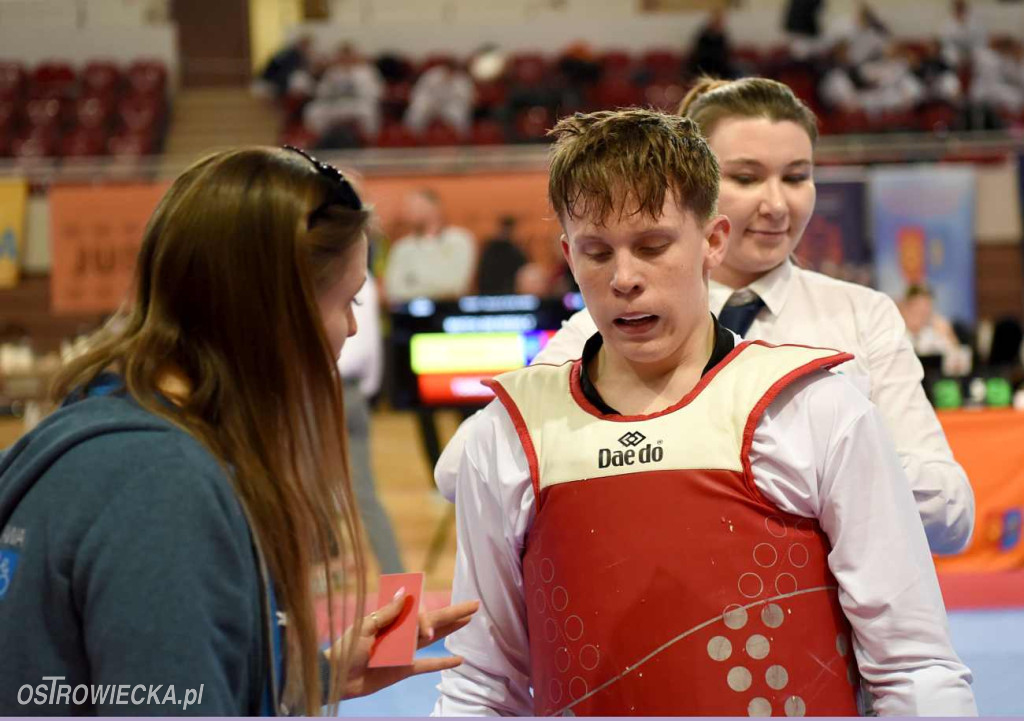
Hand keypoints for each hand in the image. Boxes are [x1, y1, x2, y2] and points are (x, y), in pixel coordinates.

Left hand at [333, 589, 478, 699]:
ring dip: (451, 630)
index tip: (425, 629)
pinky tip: (460, 660)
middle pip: (434, 621)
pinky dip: (443, 663)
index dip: (428, 618)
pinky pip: (428, 665)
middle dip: (454, 612)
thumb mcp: (365, 625)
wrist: (337, 676)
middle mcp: (403, 633)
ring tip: (469, 621)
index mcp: (393, 619)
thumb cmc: (347, 647)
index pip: (419, 612)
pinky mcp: (405, 669)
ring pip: (435, 639)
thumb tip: (405, 592)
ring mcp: (406, 651)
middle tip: (475, 604)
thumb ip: (388, 612)